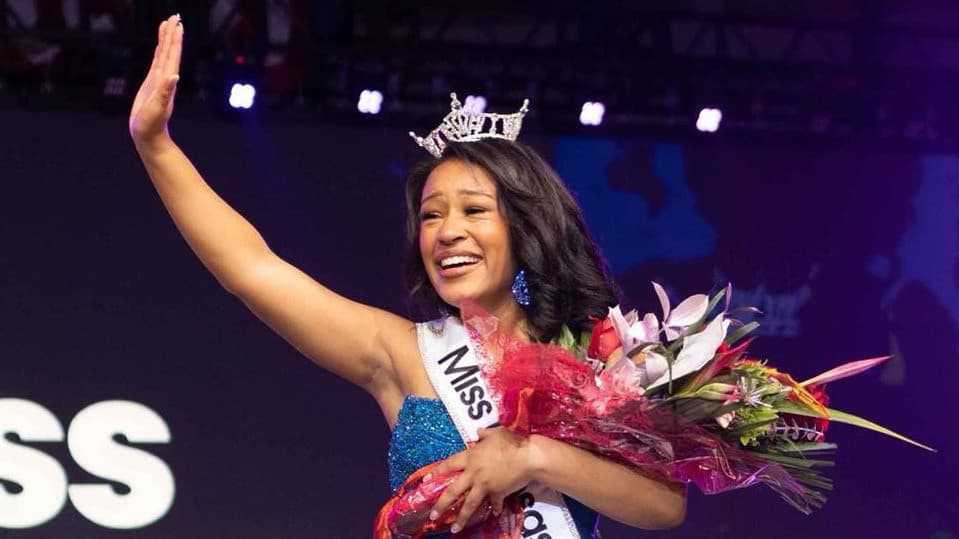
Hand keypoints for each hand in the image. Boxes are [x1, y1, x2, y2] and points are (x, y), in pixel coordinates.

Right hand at [129, 14, 182, 146]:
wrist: (149, 137)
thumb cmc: (151, 125)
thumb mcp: (157, 108)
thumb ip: (165, 92)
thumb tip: (174, 76)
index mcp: (167, 81)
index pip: (172, 55)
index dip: (174, 40)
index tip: (177, 23)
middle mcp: (165, 78)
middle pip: (169, 51)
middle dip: (172, 34)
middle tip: (175, 16)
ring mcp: (159, 80)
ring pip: (163, 54)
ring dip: (166, 40)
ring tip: (167, 24)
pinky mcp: (151, 84)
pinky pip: (156, 63)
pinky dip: (159, 52)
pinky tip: (160, 46)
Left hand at [428, 427, 532, 533]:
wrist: (527, 456)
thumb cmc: (511, 441)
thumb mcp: (495, 433)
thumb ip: (484, 434)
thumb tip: (478, 432)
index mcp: (471, 457)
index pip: (449, 465)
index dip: (436, 472)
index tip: (425, 481)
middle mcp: (474, 473)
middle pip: (453, 491)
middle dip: (442, 505)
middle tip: (433, 515)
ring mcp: (485, 485)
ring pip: (469, 504)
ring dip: (462, 517)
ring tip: (455, 529)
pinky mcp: (498, 493)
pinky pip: (494, 503)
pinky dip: (494, 508)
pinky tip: (494, 513)